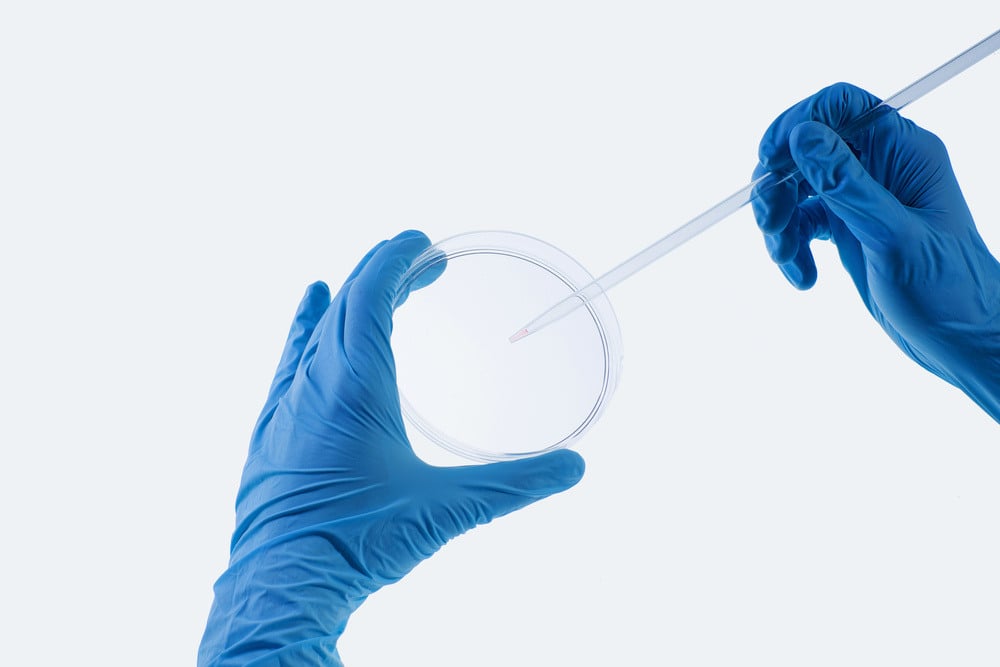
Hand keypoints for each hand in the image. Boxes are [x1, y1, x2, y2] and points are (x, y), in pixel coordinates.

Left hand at [198, 230, 585, 665]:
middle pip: (347, 302)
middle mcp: (314, 382)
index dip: (397, 260)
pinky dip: (308, 326)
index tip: (422, 242)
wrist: (281, 585)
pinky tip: (308, 312)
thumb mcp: (444, 510)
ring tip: (376, 278)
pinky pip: (291, 357)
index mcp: (353, 384)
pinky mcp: (271, 429)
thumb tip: (573, 469)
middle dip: (384, 271)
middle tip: (420, 259)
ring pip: (320, 328)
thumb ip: (513, 486)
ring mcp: (286, 404)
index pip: (371, 294)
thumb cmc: (356, 542)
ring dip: (351, 297)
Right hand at [751, 82, 999, 419]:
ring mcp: (861, 198)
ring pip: (796, 187)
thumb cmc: (948, 290)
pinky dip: (790, 248)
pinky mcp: (846, 228)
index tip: (770, 160)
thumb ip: (847, 184)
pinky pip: (801, 222)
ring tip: (786, 260)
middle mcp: (879, 167)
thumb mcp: (893, 237)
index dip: (799, 123)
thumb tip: (803, 136)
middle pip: (806, 148)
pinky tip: (803, 277)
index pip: (841, 105)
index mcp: (904, 153)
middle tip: (770, 224)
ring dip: (778, 222)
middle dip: (779, 185)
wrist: (962, 340)